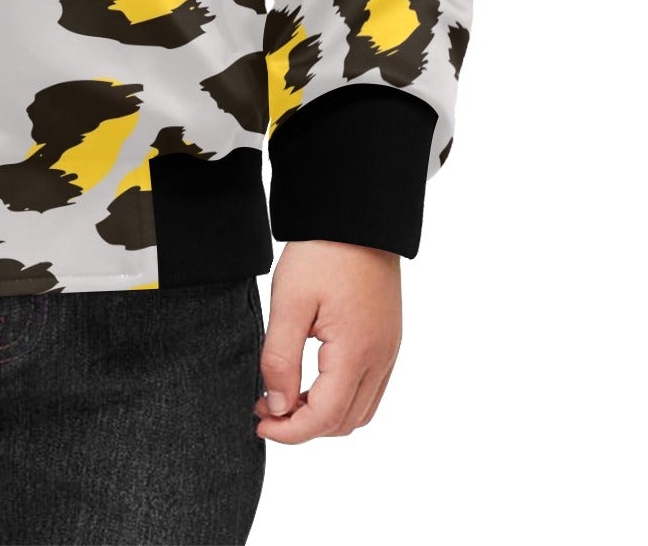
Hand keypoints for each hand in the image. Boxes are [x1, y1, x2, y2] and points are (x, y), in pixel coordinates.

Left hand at [252, 239, 401, 441]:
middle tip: (266, 407)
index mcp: (356, 352)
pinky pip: (369, 388)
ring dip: (323, 414)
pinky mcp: (387, 338)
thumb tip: (278, 406)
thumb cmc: (322, 253)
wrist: (356, 217)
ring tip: (284, 395)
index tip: (259, 423)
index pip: (325, 417)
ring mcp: (388, 350)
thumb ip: (281, 360)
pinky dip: (340, 396)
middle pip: (345, 422)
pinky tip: (311, 378)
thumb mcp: (289, 303)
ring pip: (360, 409)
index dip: (290, 431)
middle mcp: (380, 358)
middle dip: (304, 426)